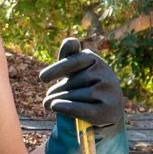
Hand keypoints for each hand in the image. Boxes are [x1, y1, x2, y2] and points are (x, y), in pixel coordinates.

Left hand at [41, 37, 128, 153]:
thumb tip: (69, 41)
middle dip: (56, 91)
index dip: (58, 69)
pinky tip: (55, 107)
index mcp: (95, 60)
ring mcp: (110, 92)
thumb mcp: (74, 72)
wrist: (105, 113)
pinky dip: (66, 108)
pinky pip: (82, 108)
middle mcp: (107, 73)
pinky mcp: (110, 110)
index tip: (42, 78)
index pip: (76, 59)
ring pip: (75, 96)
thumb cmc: (83, 87)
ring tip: (51, 105)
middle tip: (46, 99)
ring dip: (58, 101)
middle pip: (72, 81)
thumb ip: (69, 56)